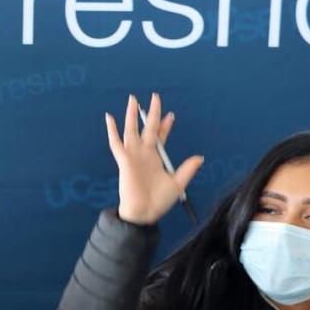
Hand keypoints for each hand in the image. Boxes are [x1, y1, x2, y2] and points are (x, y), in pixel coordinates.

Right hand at [106, 93, 203, 224]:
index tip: (170, 115)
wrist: (145, 212)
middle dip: (152, 113)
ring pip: (132, 130)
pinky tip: (109, 117)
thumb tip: (200, 157)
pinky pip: (116, 142)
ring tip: (133, 99)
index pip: (160, 136)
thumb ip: (187, 169)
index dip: (165, 125)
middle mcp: (144, 153)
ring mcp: (133, 155)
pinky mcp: (124, 160)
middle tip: (156, 97)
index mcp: (155, 158)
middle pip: (148, 128)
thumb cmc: (159, 201)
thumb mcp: (178, 183)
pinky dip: (112, 130)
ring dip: (132, 115)